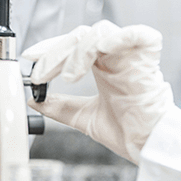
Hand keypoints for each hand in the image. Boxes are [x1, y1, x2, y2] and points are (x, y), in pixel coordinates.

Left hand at [22, 20, 174, 163]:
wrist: (149, 148)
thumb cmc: (129, 133)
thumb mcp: (85, 117)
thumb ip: (61, 107)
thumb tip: (35, 100)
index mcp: (103, 66)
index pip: (73, 43)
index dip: (50, 47)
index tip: (31, 58)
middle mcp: (116, 57)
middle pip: (82, 35)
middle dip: (56, 52)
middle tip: (42, 74)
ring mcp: (132, 56)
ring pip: (101, 32)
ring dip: (79, 51)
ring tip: (70, 76)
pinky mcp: (149, 59)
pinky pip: (138, 34)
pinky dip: (118, 37)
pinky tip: (102, 50)